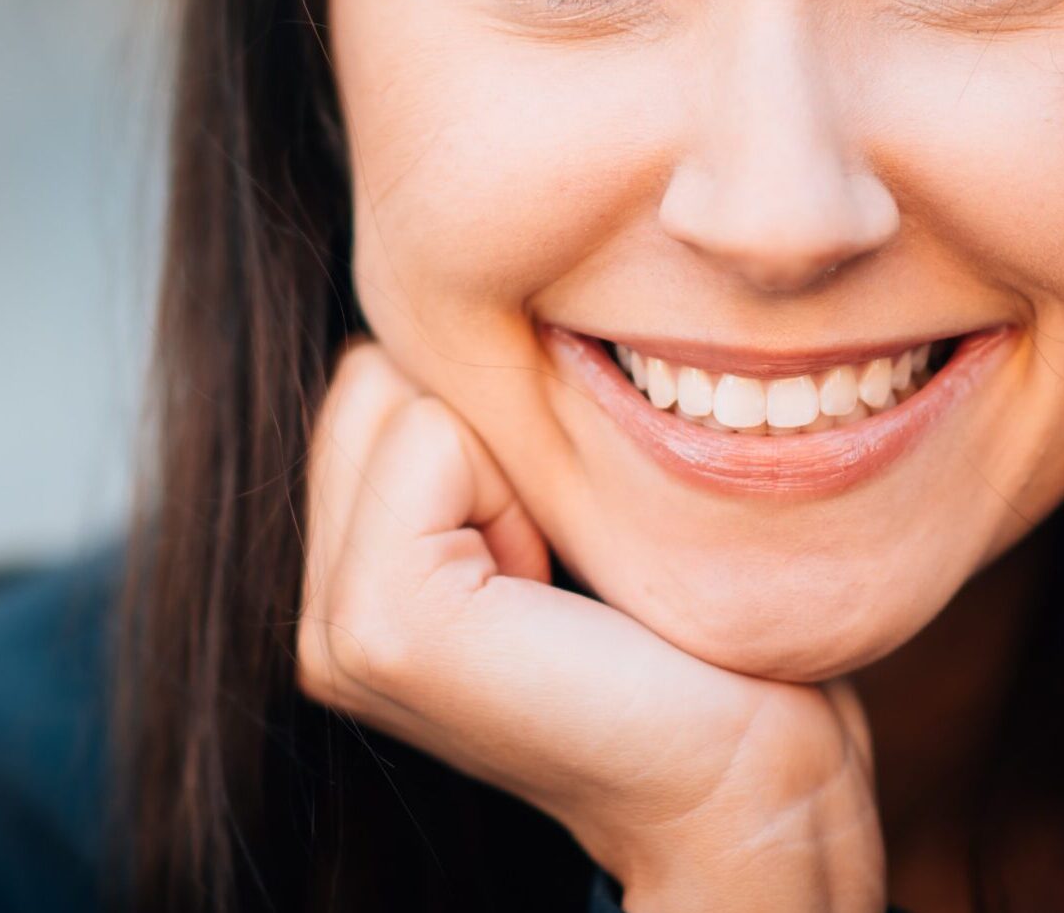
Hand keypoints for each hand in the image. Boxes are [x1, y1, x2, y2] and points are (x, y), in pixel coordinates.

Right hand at [297, 336, 886, 912]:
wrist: (744, 777)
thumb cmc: (681, 625)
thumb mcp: (558, 497)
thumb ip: (474, 424)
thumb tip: (460, 286)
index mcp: (350, 572)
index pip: (375, 365)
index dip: (492, 408)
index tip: (558, 520)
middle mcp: (319, 605)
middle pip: (375, 364)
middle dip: (488, 417)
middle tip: (561, 542)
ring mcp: (336, 628)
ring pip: (397, 384)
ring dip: (509, 447)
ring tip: (561, 564)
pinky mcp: (382, 629)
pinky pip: (430, 437)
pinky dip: (518, 483)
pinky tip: (558, 584)